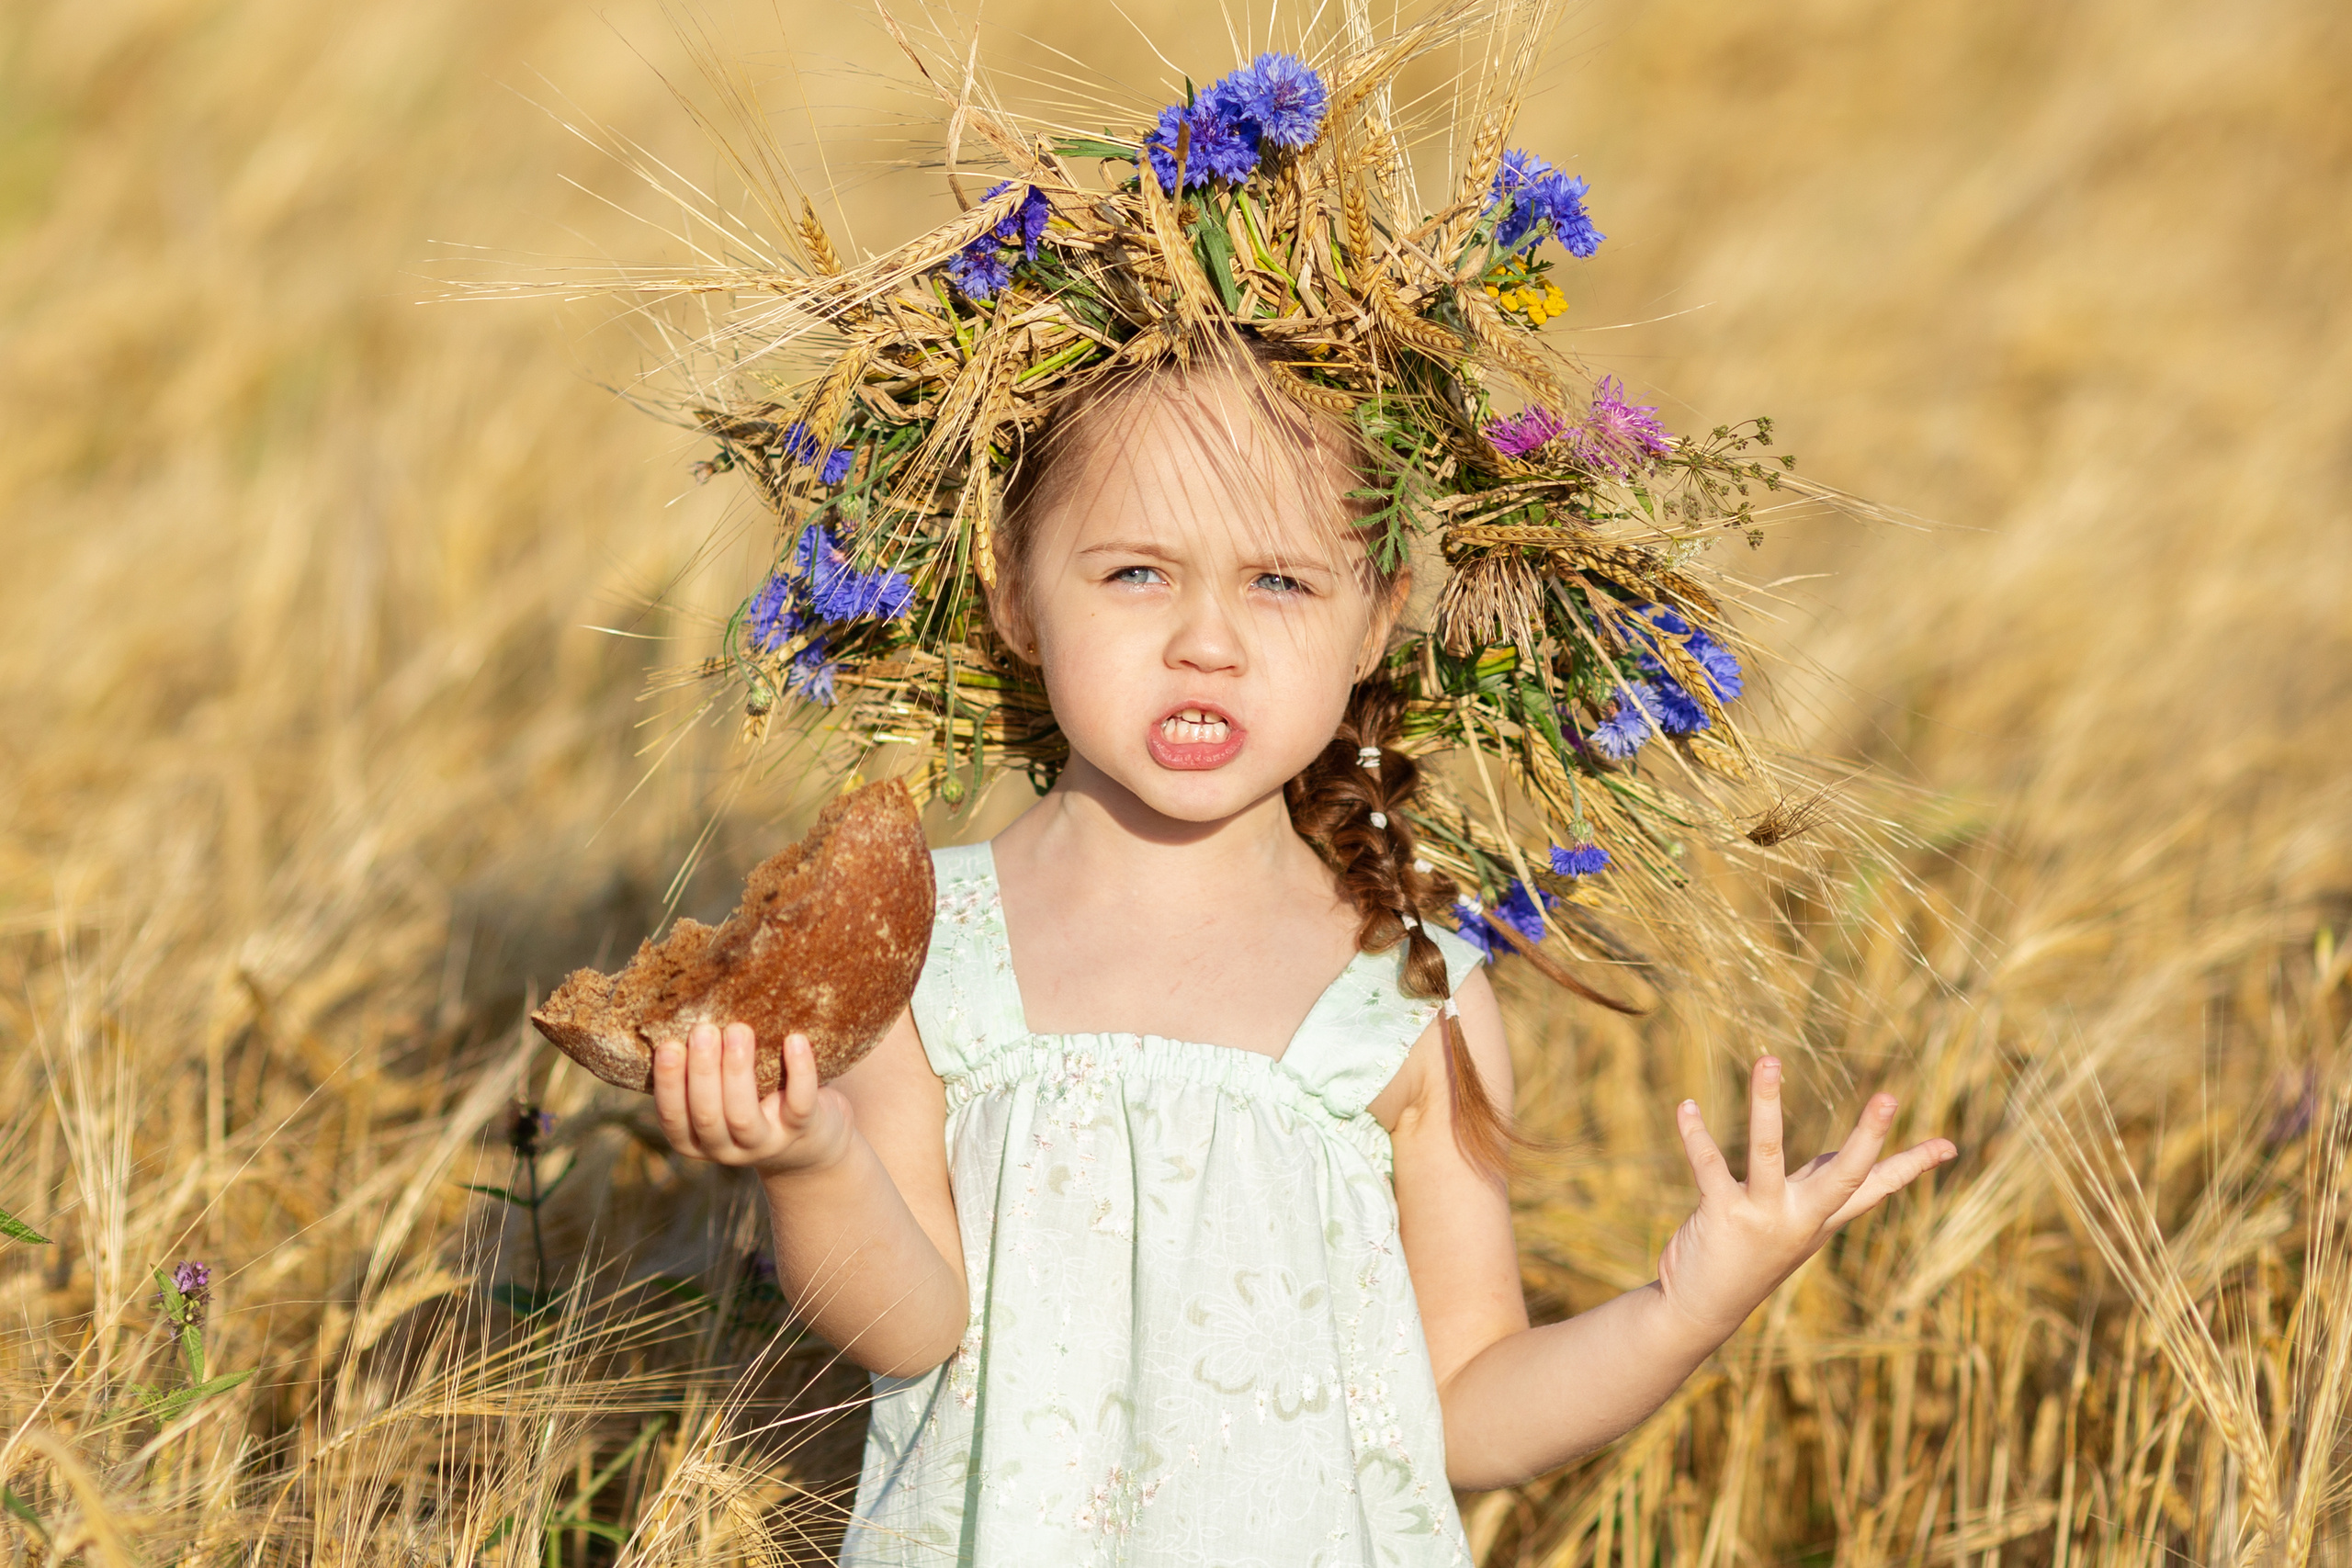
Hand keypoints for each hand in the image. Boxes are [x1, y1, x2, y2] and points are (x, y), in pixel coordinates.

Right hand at [650, 1022, 853, 1176]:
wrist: (812, 1137)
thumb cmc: (754, 1100)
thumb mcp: (721, 1094)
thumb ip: (704, 1067)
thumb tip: (688, 1007)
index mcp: (695, 1138)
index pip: (673, 1118)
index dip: (669, 1084)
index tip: (668, 1045)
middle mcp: (726, 1147)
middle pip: (707, 1115)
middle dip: (702, 1070)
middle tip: (703, 1030)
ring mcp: (765, 1143)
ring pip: (743, 1116)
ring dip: (737, 1071)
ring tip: (738, 1030)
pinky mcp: (801, 1129)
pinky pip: (799, 1104)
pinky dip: (799, 1071)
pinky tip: (794, 1039)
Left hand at [1655, 1056, 1956, 1339]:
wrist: (1701, 1309)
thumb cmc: (1747, 1258)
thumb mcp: (1792, 1225)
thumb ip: (1819, 1189)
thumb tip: (1853, 1154)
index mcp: (1820, 1217)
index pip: (1876, 1187)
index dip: (1913, 1165)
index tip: (1951, 1145)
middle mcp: (1800, 1217)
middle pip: (1845, 1174)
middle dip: (1868, 1137)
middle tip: (1891, 1097)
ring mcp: (1762, 1216)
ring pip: (1767, 1151)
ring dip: (1766, 1103)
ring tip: (1769, 1060)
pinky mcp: (1724, 1215)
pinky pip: (1709, 1166)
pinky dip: (1695, 1134)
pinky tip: (1686, 1107)